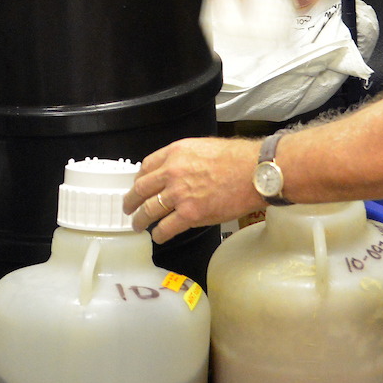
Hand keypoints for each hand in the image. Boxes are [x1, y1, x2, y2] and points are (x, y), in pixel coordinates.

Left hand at [128, 139, 262, 243]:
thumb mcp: (203, 147)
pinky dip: (158, 234)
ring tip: (137, 225)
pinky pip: (166, 227)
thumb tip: (177, 170)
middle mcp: (172, 173)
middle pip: (141, 189)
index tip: (138, 186)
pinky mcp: (190, 214)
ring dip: (140, 219)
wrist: (254, 173)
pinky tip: (157, 236)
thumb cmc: (237, 159)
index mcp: (175, 153)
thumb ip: (184, 158)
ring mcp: (180, 195)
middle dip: (131, 201)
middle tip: (128, 207)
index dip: (139, 179)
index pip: (146, 166)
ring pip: (149, 210)